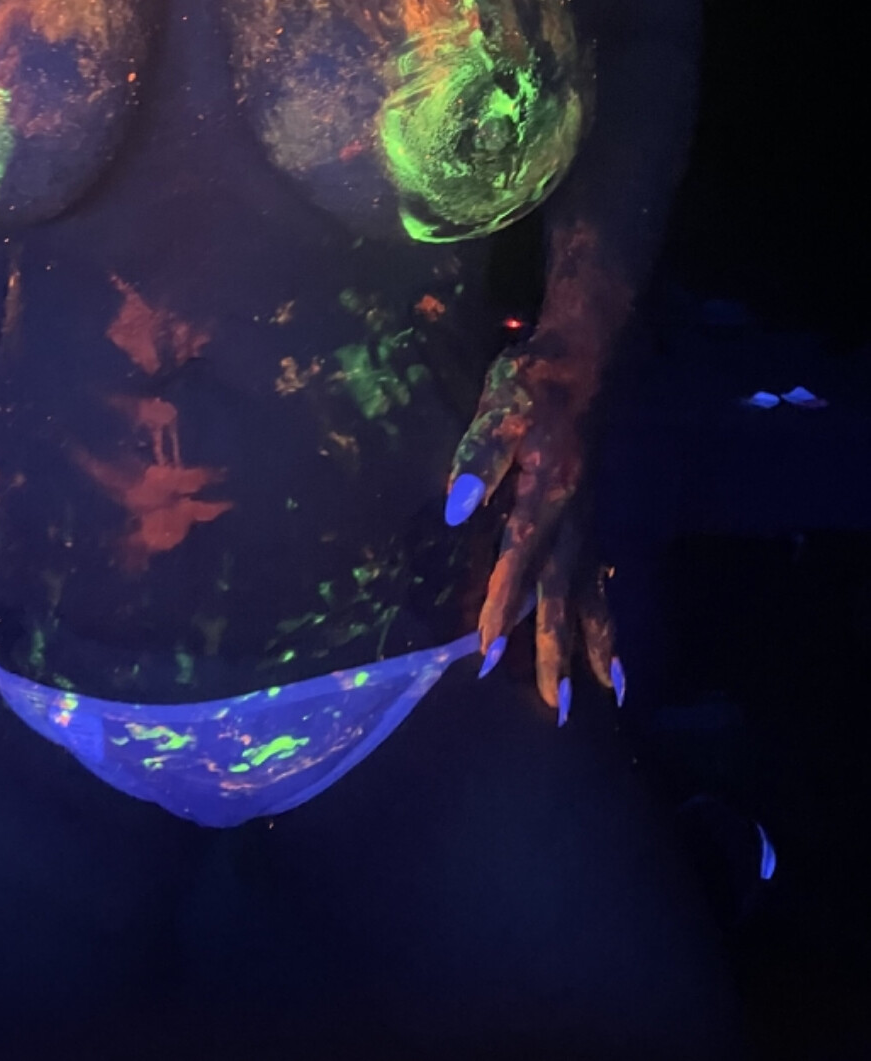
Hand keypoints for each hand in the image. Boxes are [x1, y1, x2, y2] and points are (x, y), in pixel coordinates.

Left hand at [444, 331, 623, 722]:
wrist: (584, 358)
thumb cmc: (534, 381)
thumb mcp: (500, 406)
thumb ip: (479, 457)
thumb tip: (457, 509)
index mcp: (546, 493)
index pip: (520, 559)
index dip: (501, 605)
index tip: (486, 651)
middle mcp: (572, 517)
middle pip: (565, 594)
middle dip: (558, 652)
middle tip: (557, 708)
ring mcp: (586, 519)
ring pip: (591, 594)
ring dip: (594, 646)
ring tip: (606, 696)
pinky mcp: (589, 516)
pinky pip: (600, 579)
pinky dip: (606, 618)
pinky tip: (609, 649)